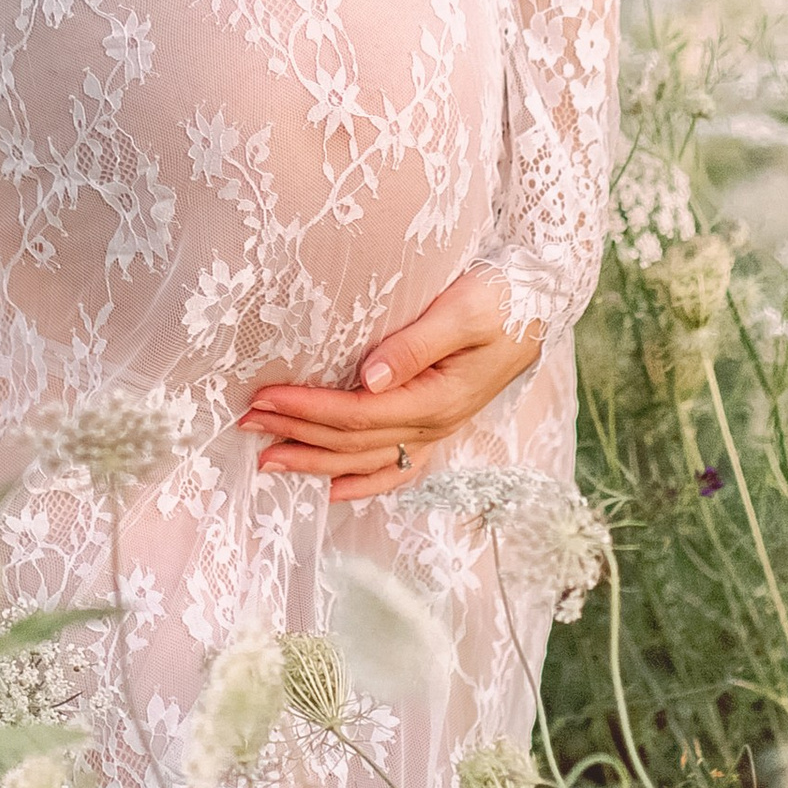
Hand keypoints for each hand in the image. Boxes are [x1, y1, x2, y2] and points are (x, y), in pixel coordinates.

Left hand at [235, 271, 540, 501]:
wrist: (541, 300)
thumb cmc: (503, 298)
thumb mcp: (464, 312)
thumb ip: (416, 345)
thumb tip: (368, 376)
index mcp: (436, 399)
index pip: (357, 414)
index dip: (307, 411)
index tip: (263, 399)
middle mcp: (434, 424)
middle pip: (353, 441)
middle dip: (296, 435)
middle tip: (246, 424)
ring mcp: (437, 430)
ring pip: (367, 459)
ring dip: (314, 461)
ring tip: (266, 460)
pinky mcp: (438, 423)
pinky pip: (396, 467)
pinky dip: (361, 482)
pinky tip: (331, 489)